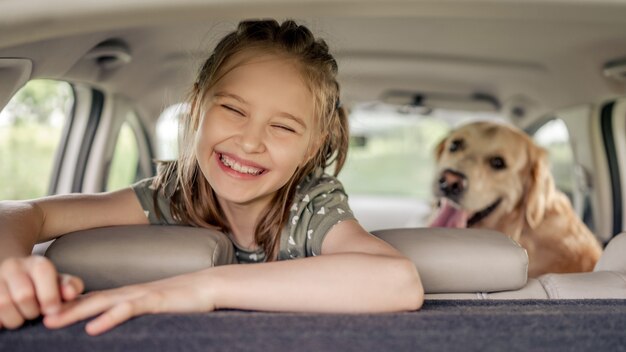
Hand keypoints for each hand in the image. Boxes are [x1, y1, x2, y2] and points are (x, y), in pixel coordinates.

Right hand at [0, 256, 83, 329]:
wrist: (16, 279)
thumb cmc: (44, 286)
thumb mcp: (60, 283)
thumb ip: (70, 287)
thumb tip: (70, 293)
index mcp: (37, 263)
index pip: (43, 273)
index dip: (50, 296)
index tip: (53, 310)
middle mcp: (13, 266)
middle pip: (23, 295)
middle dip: (32, 312)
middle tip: (35, 314)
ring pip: (3, 304)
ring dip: (15, 319)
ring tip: (21, 318)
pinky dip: (1, 321)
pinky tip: (7, 318)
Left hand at [44, 271, 216, 335]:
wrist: (209, 285)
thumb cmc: (183, 299)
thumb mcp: (154, 305)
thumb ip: (136, 309)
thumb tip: (117, 321)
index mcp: (128, 294)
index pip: (93, 299)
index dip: (69, 305)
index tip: (46, 314)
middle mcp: (129, 292)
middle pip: (90, 299)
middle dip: (62, 307)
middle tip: (38, 317)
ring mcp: (141, 295)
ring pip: (102, 302)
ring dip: (76, 312)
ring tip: (52, 320)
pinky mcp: (154, 301)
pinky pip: (128, 309)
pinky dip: (109, 317)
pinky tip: (94, 327)